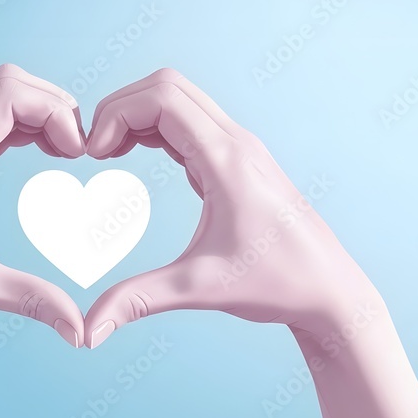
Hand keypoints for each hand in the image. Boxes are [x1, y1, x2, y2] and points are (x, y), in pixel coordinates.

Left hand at [0, 64, 87, 348]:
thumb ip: (30, 299)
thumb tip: (80, 328)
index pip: (8, 97)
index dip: (55, 112)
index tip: (77, 152)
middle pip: (8, 82)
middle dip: (54, 104)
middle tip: (77, 147)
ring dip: (41, 109)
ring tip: (66, 148)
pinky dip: (25, 121)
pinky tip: (45, 150)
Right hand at [83, 69, 417, 417]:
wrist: (329, 289)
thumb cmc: (278, 283)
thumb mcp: (200, 289)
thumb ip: (138, 300)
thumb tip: (88, 332)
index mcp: (227, 160)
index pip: (162, 97)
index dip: (115, 114)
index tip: (93, 155)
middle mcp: (237, 143)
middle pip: (168, 86)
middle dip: (121, 106)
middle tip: (95, 150)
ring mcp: (242, 149)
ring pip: (181, 99)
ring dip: (139, 115)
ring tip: (109, 152)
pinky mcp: (241, 161)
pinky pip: (192, 123)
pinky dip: (158, 127)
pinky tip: (137, 156)